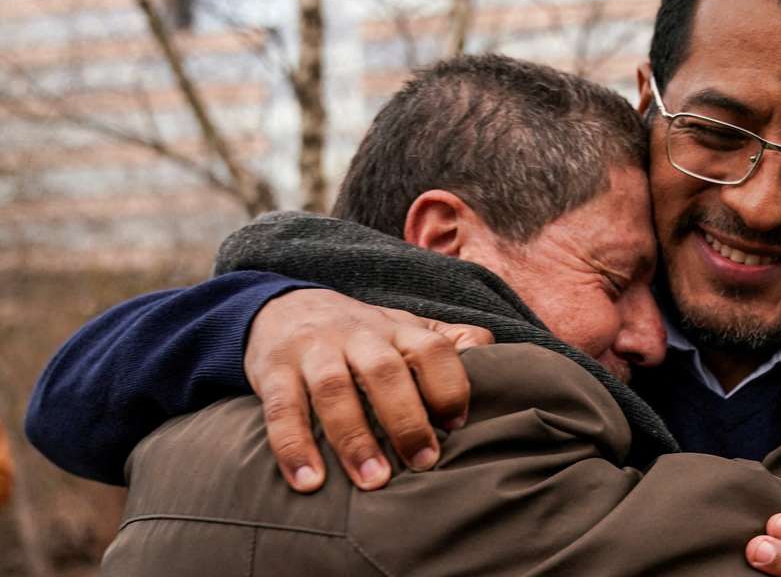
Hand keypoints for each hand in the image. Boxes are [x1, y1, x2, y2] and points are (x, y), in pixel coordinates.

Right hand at [244, 288, 492, 492]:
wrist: (284, 307)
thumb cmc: (363, 335)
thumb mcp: (405, 328)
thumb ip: (449, 342)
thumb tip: (495, 358)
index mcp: (397, 329)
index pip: (430, 348)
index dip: (449, 383)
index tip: (457, 425)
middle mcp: (357, 336)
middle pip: (384, 371)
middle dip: (406, 418)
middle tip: (423, 462)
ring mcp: (313, 352)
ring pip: (333, 390)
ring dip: (354, 438)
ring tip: (373, 482)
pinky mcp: (273, 371)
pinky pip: (281, 409)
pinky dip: (293, 447)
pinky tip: (309, 484)